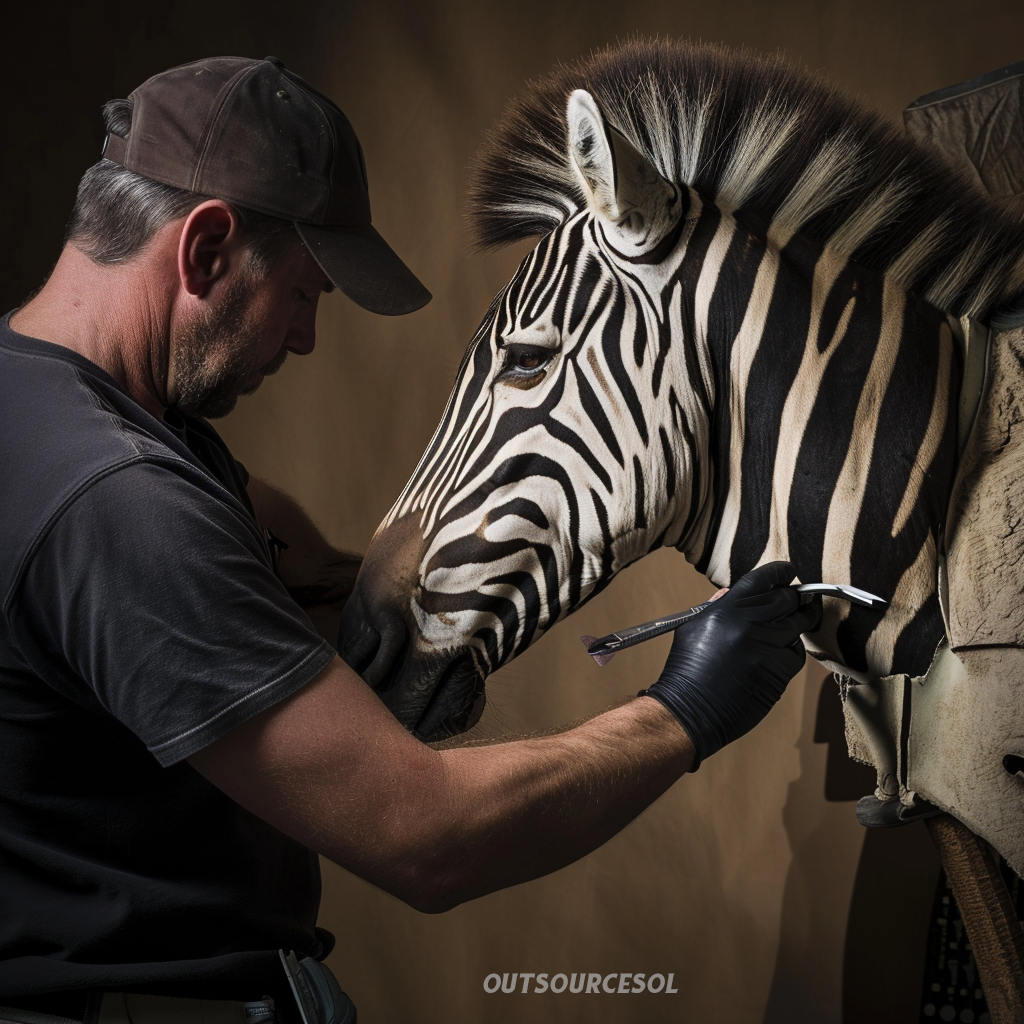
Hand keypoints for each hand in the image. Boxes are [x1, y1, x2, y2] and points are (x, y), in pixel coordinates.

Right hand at [641, 561, 821, 768]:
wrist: (690, 709)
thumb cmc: (687, 669)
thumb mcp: (693, 627)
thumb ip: (716, 606)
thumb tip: (732, 591)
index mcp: (726, 609)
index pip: (763, 579)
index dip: (780, 573)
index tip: (787, 573)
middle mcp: (749, 624)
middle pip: (788, 599)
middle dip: (796, 597)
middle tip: (798, 598)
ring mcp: (767, 648)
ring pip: (798, 625)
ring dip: (800, 621)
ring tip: (797, 620)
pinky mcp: (779, 672)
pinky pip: (796, 653)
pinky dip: (791, 651)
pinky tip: (778, 654)